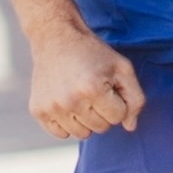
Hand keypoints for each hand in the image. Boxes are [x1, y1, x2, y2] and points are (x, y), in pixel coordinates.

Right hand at [27, 24, 145, 139]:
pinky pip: (61, 134)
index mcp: (93, 89)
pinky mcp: (38, 111)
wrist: (55, 38)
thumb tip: (130, 127)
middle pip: (101, 128)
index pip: (118, 117)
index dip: (117, 102)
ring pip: (82, 134)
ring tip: (80, 95)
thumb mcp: (122, 68)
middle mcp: (70, 101)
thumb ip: (135, 98)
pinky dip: (67, 122)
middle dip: (102, 111)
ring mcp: (52, 107)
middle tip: (93, 89)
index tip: (108, 86)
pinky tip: (66, 102)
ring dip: (86, 119)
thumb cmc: (93, 53)